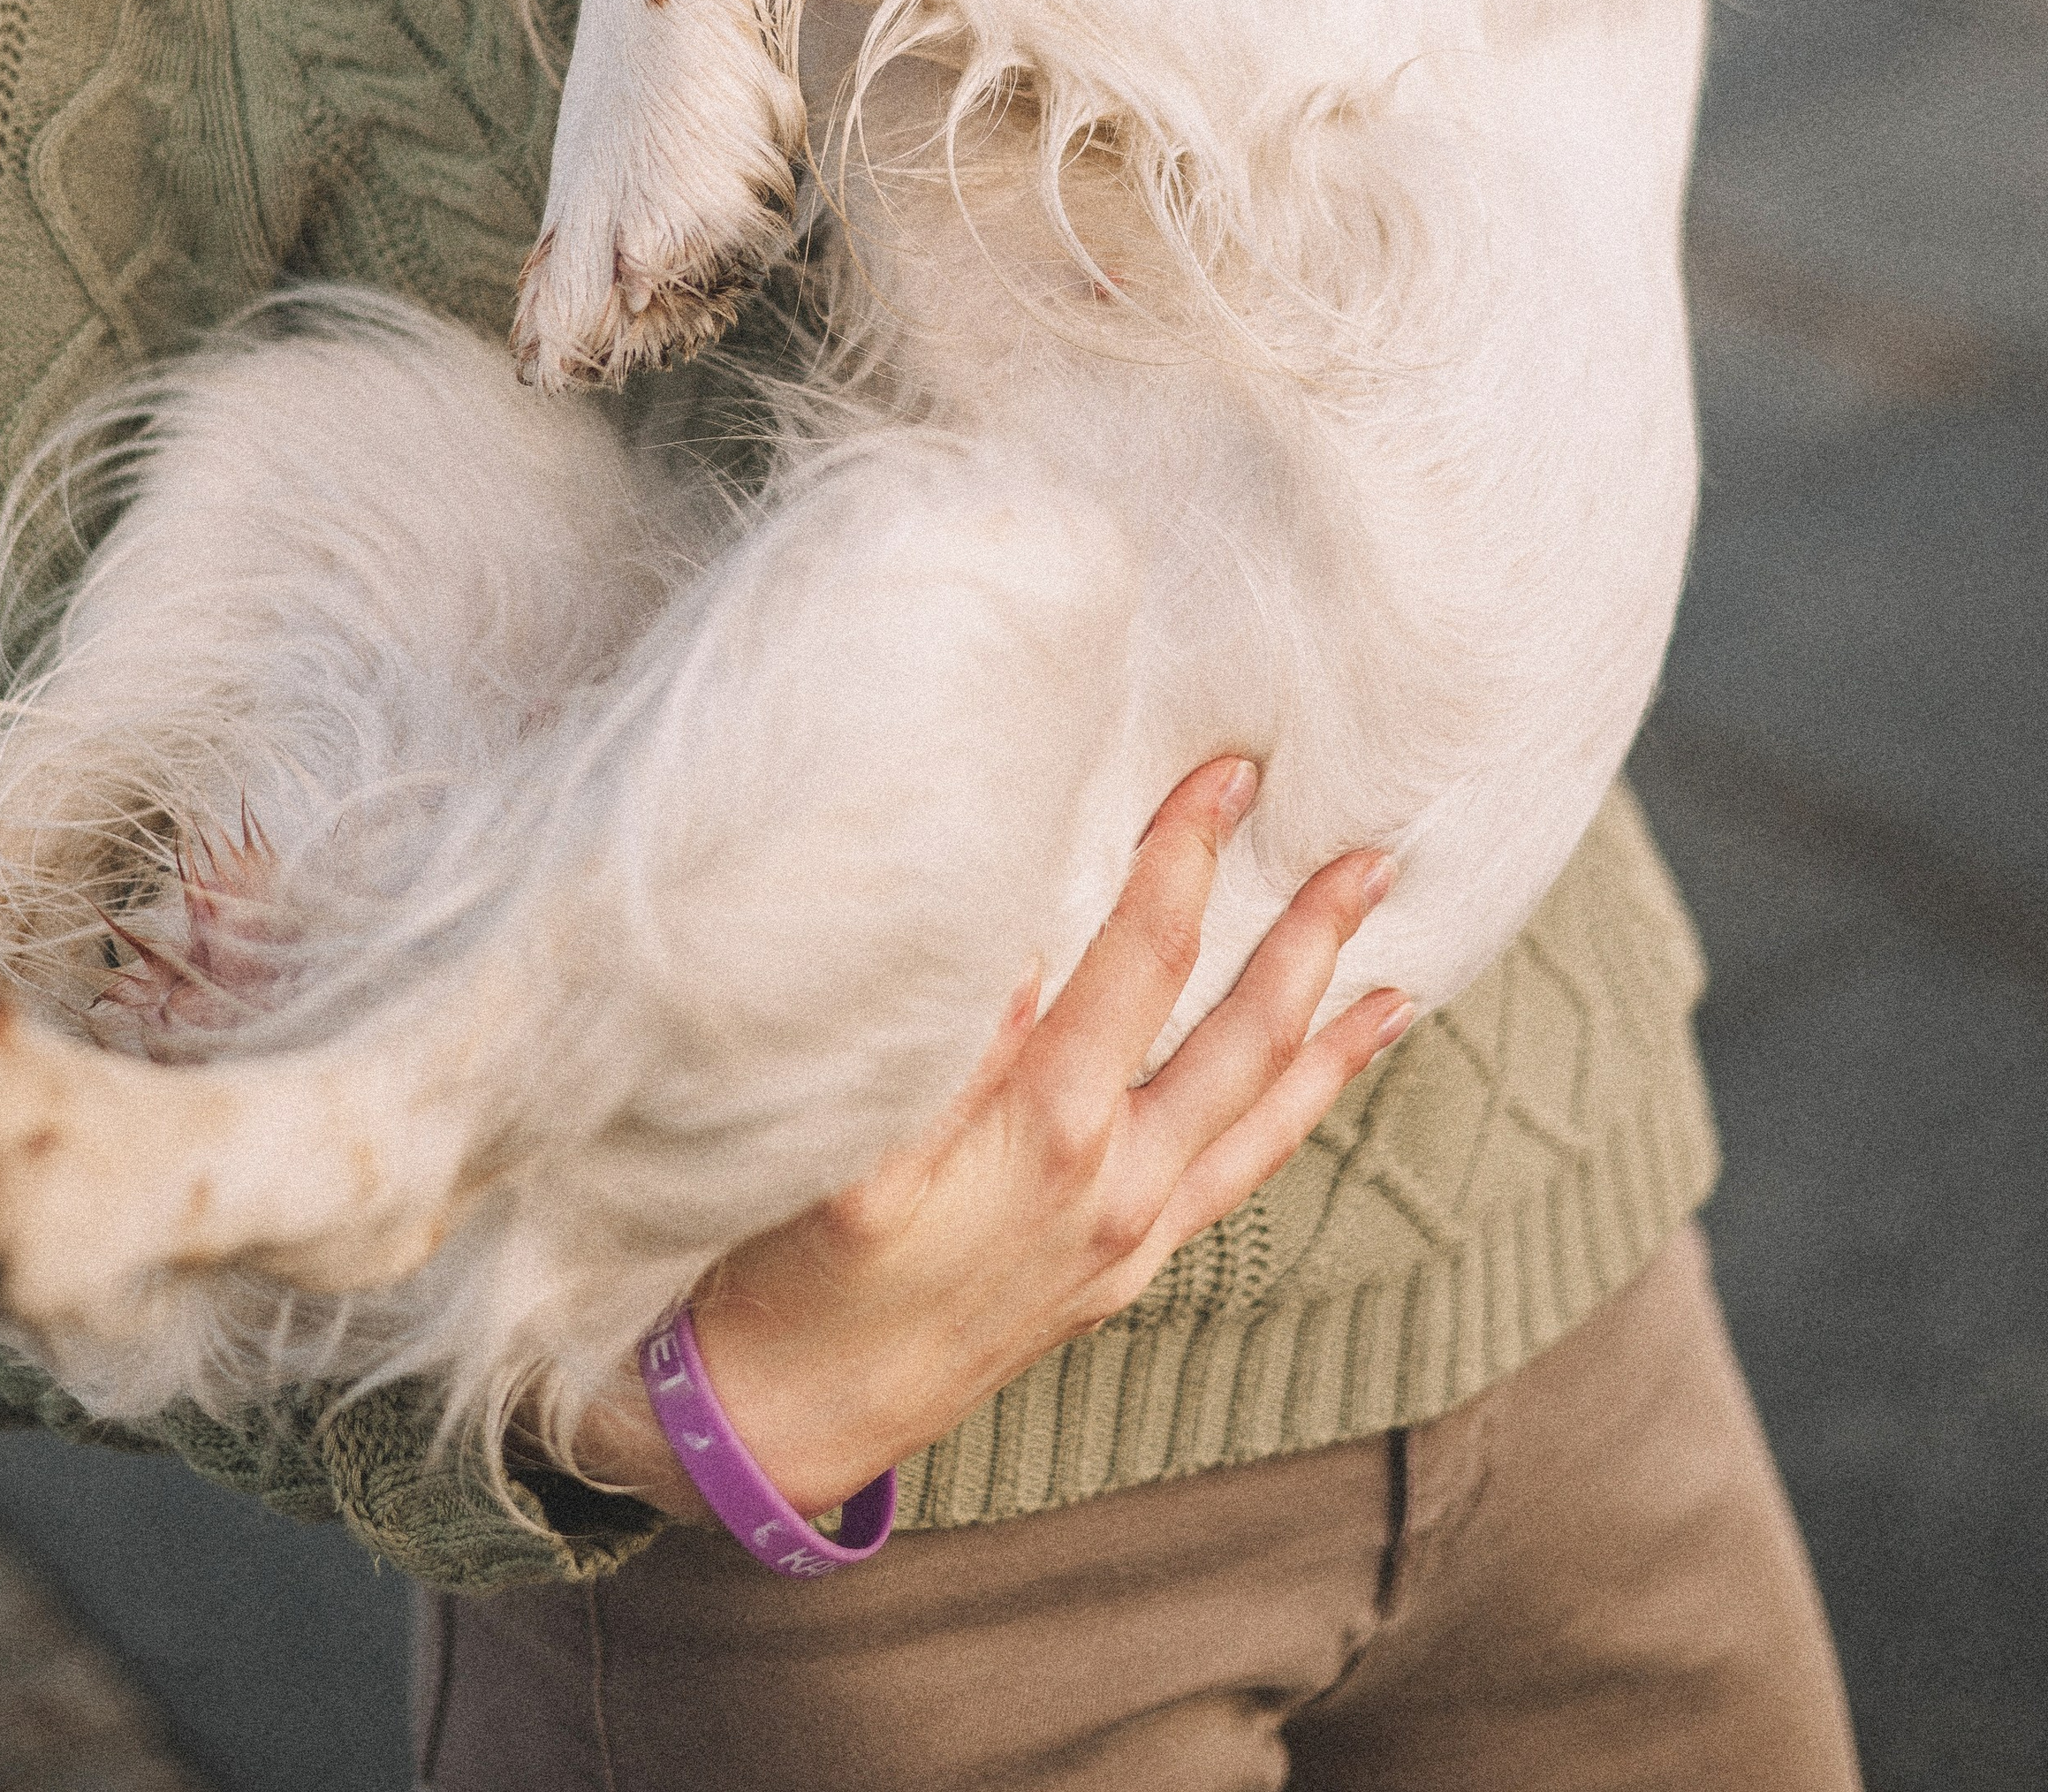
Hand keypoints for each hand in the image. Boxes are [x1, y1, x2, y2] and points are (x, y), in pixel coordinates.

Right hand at [564, 759, 1410, 1519]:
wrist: (794, 1417)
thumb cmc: (797, 1269)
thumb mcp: (848, 1149)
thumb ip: (940, 1049)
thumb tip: (1020, 945)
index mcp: (1052, 1129)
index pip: (1146, 959)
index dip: (1186, 857)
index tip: (1225, 773)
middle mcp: (1119, 1184)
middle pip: (1247, 1034)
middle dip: (1310, 936)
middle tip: (1371, 853)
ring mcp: (1134, 1234)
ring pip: (1265, 1113)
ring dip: (1332, 1030)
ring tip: (1396, 968)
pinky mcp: (1126, 1269)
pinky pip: (1241, 1175)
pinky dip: (1295, 1114)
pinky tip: (1320, 1074)